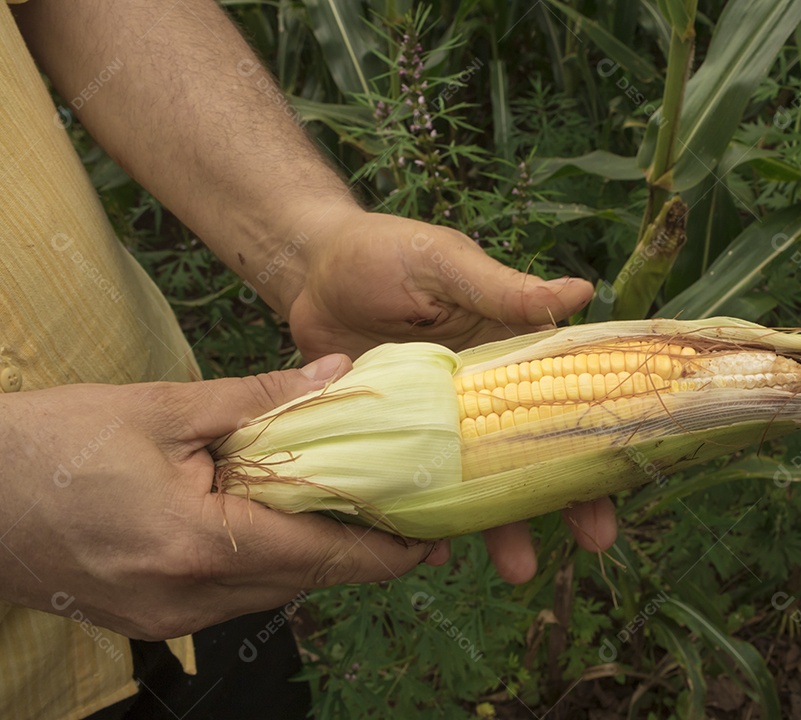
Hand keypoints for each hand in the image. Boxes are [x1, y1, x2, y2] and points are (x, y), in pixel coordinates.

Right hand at [0, 354, 446, 640]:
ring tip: (354, 513)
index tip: (433, 537)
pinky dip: (269, 562)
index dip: (385, 551)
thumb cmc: (54, 444)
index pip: (322, 558)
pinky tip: (279, 524)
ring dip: (315, 556)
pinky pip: (235, 595)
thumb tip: (338, 373)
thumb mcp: (164, 407)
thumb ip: (262, 398)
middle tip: (403, 514)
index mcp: (198, 545)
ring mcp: (167, 619)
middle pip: (305, 580)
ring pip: (273, 592)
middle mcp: (189, 598)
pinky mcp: (151, 620)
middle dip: (359, 551)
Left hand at [285, 206, 616, 583]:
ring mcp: (436, 426)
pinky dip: (424, 523)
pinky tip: (433, 551)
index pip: (565, 401)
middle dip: (563, 501)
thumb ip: (503, 291)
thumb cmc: (387, 253)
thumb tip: (582, 291)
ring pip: (476, 486)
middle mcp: (480, 398)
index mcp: (508, 354)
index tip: (622, 481)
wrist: (310, 272)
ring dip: (500, 528)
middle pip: (530, 457)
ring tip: (517, 569)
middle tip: (594, 543)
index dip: (596, 441)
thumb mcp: (445, 265)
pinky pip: (412, 491)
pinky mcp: (390, 442)